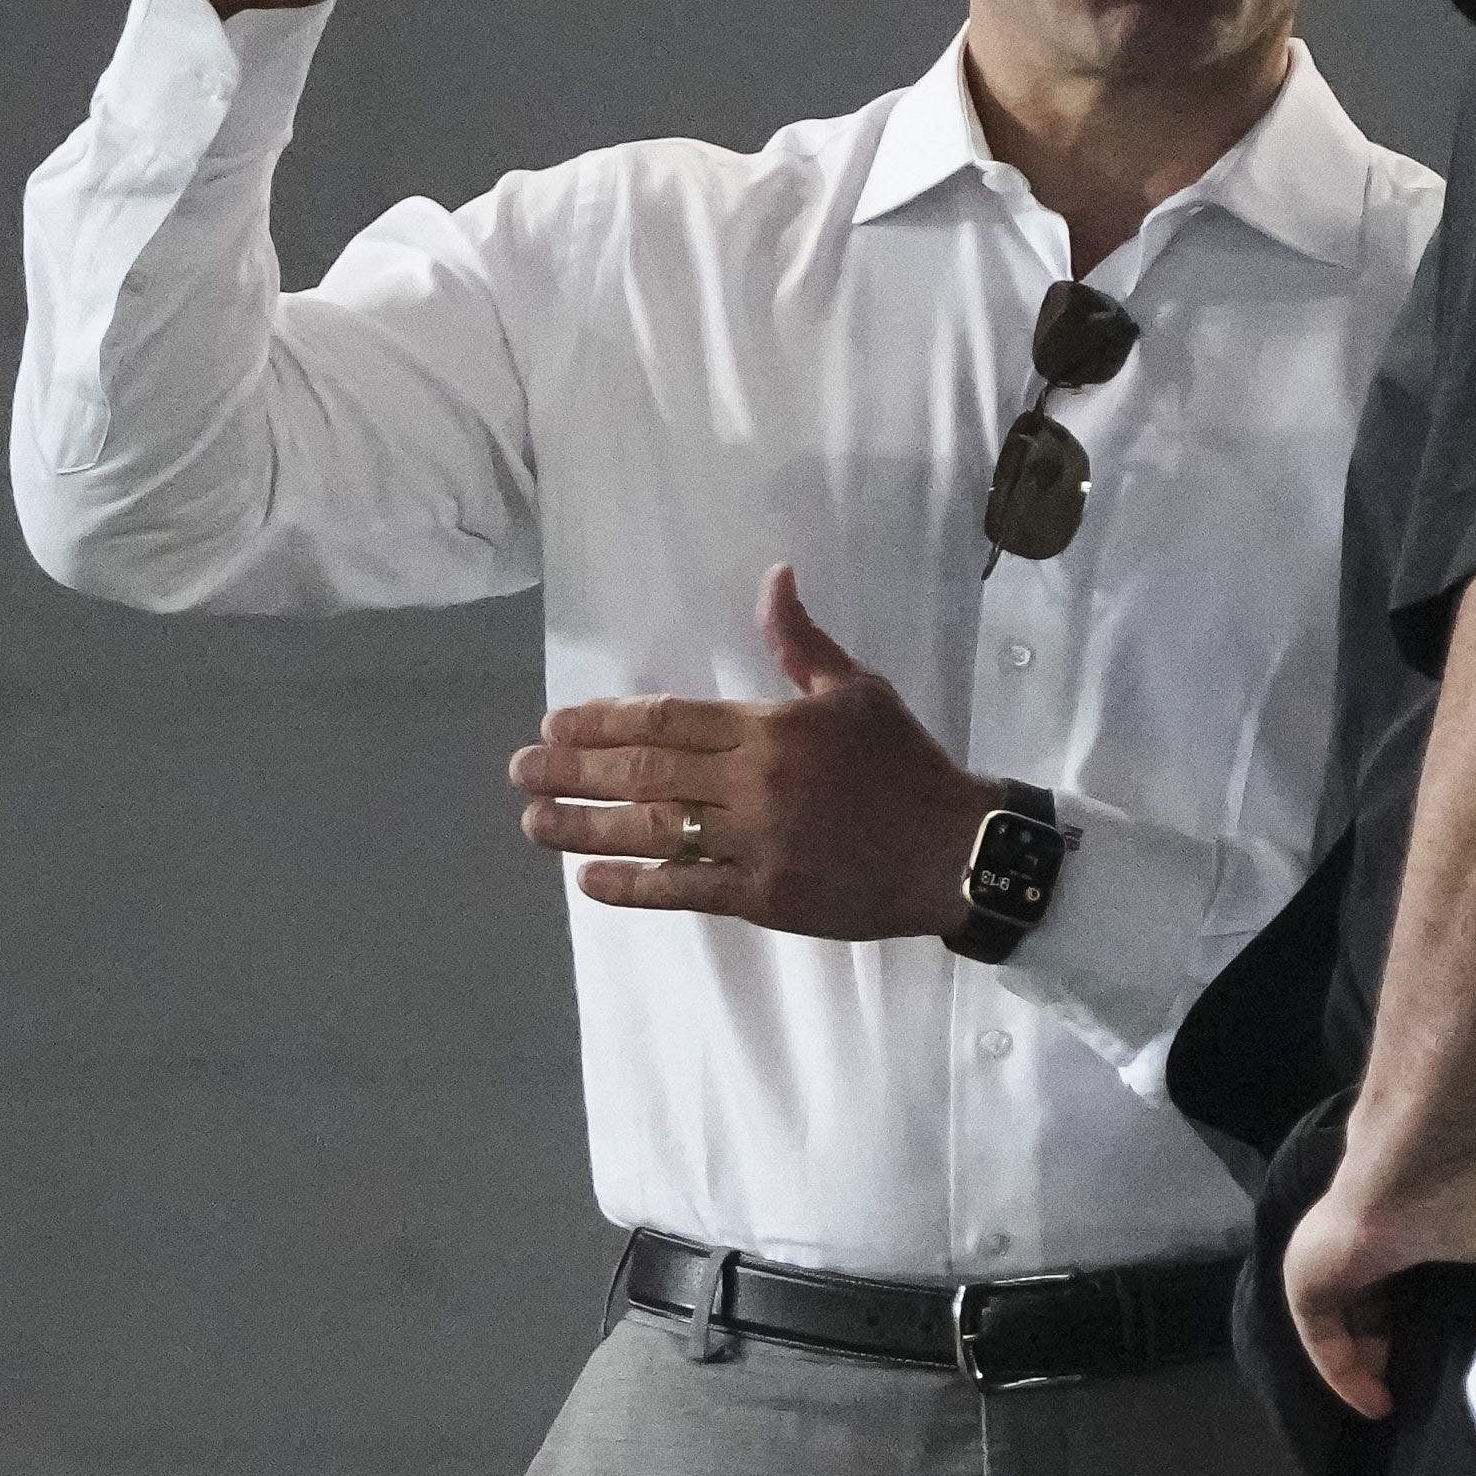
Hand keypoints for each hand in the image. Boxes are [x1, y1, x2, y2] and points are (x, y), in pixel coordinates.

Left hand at [510, 566, 998, 939]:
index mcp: (771, 728)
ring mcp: (756, 844)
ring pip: (652, 832)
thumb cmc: (906, 767)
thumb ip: (800, 642)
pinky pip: (684, 891)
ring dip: (583, 827)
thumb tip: (773, 578)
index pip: (667, 719)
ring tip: (533, 822)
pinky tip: (589, 882)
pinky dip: (633, 887)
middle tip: (520, 768)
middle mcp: (754, 784)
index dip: (604, 721)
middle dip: (573, 770)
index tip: (556, 721)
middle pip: (644, 773)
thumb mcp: (858, 691)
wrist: (955, 852)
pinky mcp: (765, 897)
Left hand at [1283, 1121, 1475, 1420]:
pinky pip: (1319, 1339)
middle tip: (1423, 1386)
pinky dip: (1343, 1376)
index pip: (1407, 1271)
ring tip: (1401, 1402)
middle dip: (1391, 1342)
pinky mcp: (1307, 1278)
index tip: (1450, 1342)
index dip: (1422, 1310)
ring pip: (1340, 1322)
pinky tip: (1375, 1404)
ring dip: (1366, 1364)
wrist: (1428, 1159)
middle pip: (1370, 1301)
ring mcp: (1331, 1254)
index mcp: (1412, 1218)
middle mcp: (1367, 1237)